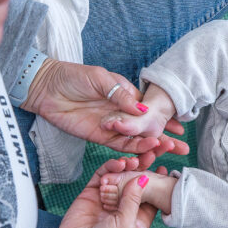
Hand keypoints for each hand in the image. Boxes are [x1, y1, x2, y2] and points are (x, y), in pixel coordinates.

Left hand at [23, 58, 188, 156]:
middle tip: (181, 146)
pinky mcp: (99, 137)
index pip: (150, 109)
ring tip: (166, 149)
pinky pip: (119, 146)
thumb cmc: (73, 76)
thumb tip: (144, 108)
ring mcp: (111, 126)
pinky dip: (133, 149)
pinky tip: (146, 151)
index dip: (165, 117)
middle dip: (164, 136)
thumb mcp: (101, 78)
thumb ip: (121, 94)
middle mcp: (121, 113)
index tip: (181, 126)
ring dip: (151, 144)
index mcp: (125, 95)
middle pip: (147, 127)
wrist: (46, 88)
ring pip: (135, 139)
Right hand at [31, 157, 165, 227]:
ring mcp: (107, 199)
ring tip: (133, 160)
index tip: (163, 167)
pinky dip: (109, 168)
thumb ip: (134, 200)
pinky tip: (118, 163)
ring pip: (120, 177)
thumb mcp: (126, 224)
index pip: (150, 197)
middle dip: (142, 170)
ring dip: (127, 167)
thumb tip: (143, 178)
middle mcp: (123, 208)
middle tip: (149, 155)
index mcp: (137, 219)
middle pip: (135, 184)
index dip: (156, 183)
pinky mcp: (91, 194)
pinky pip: (102, 176)